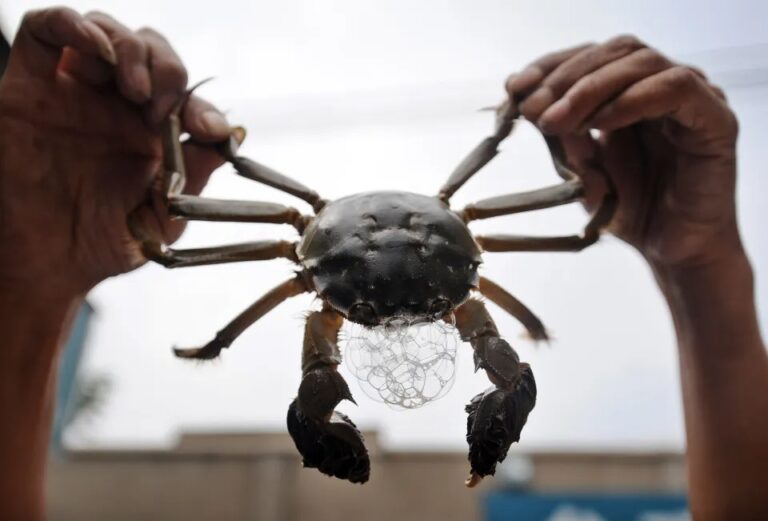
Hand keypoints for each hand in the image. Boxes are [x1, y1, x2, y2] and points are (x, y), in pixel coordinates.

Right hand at [0, 7, 234, 297]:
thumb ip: (196, 171)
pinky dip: (72, 24)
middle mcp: (115, 105)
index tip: (209, 129)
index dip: (203, 105)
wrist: (50, 264)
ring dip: (129, 47)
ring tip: (136, 88)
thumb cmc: (105, 242)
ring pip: (105, 31)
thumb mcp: (165, 212)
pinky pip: (43, 31)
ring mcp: (73, 92)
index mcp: (151, 132)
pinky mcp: (28, 86)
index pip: (185, 95)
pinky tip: (96, 48)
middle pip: (150, 50)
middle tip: (161, 108)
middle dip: (167, 68)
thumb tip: (233, 133)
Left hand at [506, 35, 739, 268]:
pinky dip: (632, 100)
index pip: (591, 58)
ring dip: (591, 88)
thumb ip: (562, 134)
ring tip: (558, 120)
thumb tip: (525, 99)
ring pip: (642, 63)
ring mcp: (692, 99)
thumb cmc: (629, 210)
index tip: (514, 87)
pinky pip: (676, 90)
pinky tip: (600, 124)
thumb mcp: (579, 169)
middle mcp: (662, 87)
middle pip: (614, 52)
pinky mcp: (715, 119)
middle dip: (565, 78)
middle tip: (533, 109)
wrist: (672, 252)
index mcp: (630, 92)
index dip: (551, 66)